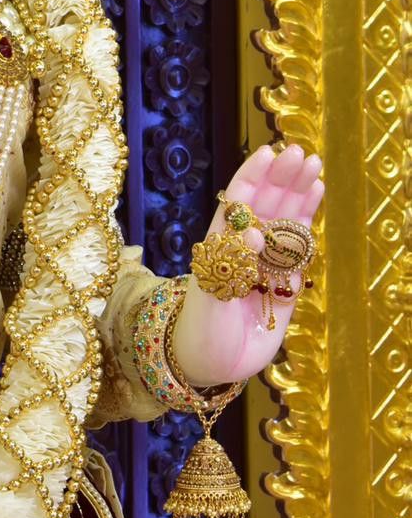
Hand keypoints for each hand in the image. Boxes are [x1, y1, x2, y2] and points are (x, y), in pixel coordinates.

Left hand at [171, 143, 323, 388]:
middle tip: (300, 153)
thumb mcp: (210, 298)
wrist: (212, 364)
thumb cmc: (201, 330)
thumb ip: (231, 265)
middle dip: (282, 176)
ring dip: (298, 189)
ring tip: (313, 163)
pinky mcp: (285, 279)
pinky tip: (316, 191)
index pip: (238, 200)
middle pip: (265, 202)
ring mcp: (266, 260)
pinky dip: (308, 218)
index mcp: (222, 243)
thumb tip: (254, 230)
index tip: (268, 153)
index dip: (253, 175)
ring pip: (285, 217)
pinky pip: (298, 244)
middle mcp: (245, 246)